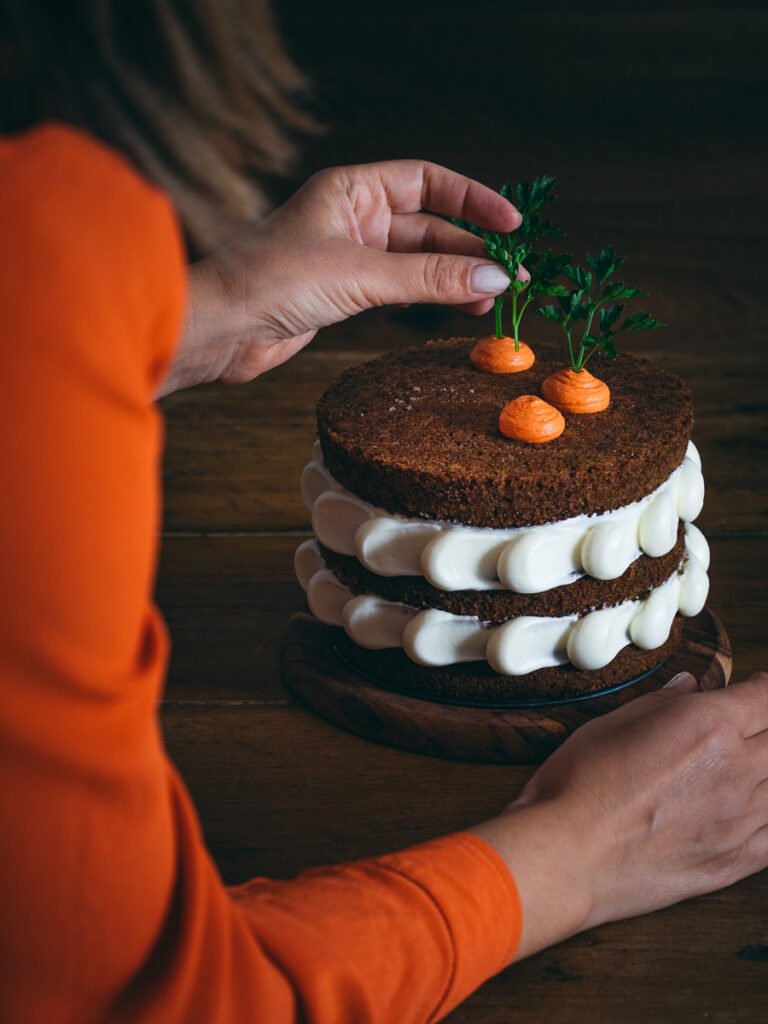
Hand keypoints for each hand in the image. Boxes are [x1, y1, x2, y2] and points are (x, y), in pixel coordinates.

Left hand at [159, 160, 525, 395]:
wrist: (221, 329)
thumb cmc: (271, 281)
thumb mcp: (361, 274)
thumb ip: (429, 276)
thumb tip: (493, 277)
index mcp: (353, 189)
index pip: (428, 181)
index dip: (473, 199)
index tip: (511, 223)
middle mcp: (354, 216)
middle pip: (430, 226)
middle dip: (472, 250)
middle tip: (513, 276)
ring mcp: (351, 255)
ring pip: (418, 262)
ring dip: (456, 278)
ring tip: (493, 299)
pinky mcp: (345, 293)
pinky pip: (402, 289)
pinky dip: (431, 297)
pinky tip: (458, 307)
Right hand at [470, 672, 767, 960]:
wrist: (567, 854)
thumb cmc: (580, 786)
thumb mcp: (612, 723)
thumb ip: (662, 703)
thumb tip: (688, 686)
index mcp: (709, 726)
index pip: (765, 697)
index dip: (762, 688)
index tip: (756, 689)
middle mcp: (736, 770)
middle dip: (765, 726)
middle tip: (749, 726)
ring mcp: (740, 820)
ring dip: (766, 769)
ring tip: (747, 767)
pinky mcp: (734, 861)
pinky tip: (755, 811)